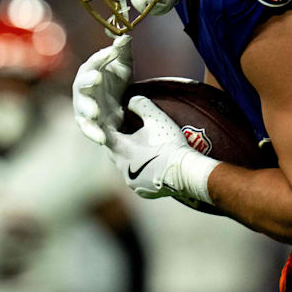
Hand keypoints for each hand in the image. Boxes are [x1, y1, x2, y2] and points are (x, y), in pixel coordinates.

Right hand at [73, 35, 132, 143]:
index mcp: (90, 71)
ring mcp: (84, 107)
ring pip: (82, 109)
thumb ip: (122, 51)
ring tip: (95, 112)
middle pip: (82, 84)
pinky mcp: (90, 124)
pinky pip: (89, 130)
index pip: (93, 62)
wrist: (117, 104)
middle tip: (95, 77)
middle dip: (88, 80)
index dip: (101, 56)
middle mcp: (83, 89)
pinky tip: (101, 139)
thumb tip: (124, 36)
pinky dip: (93, 134)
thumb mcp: (122, 64)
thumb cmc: (115, 79)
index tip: (111, 51)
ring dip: (88, 110)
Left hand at [104, 96, 221, 203]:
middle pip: (114, 150)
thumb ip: (141, 105)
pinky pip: (137, 177)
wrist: (185, 172)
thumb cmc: (169, 143)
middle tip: (131, 130)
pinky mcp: (142, 191)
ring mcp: (131, 182)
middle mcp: (121, 167)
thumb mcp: (156, 118)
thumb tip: (131, 101)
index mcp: (120, 149)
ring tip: (144, 147)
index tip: (121, 116)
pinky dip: (141, 169)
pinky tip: (153, 164)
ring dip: (131, 156)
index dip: (113, 122)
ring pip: (125, 165)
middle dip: (120, 140)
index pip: (107, 133)